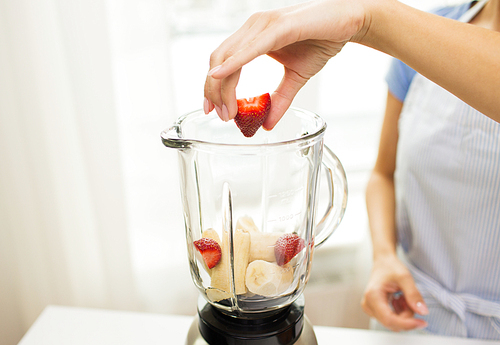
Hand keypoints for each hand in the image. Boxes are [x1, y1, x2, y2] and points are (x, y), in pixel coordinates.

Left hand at [203, 0, 366, 127]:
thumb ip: (279, 99)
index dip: (212, 86)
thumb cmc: (321, 42)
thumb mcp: (296, 78)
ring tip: (226, 110)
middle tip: (218, 115)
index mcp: (252, 36)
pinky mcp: (279, 26)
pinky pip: (251, 48)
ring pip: (229, 56)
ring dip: (223, 86)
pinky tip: (220, 76)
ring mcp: (264, 24)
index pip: (222, 61)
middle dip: (213, 90)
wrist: (349, 22)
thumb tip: (267, 124)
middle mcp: (253, 27)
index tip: (212, 109)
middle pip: (218, 59)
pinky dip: (234, 63)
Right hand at [361, 254, 428, 330]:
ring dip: (404, 313)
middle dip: (406, 315)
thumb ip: (413, 295)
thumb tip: (423, 312)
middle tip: (410, 299)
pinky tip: (399, 300)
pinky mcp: (374, 311)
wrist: (383, 263)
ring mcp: (370, 308)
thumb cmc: (390, 267)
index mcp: (373, 296)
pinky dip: (400, 312)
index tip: (422, 322)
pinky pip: (392, 319)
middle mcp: (368, 305)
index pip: (389, 319)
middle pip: (392, 323)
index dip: (407, 324)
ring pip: (394, 323)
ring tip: (403, 297)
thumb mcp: (405, 277)